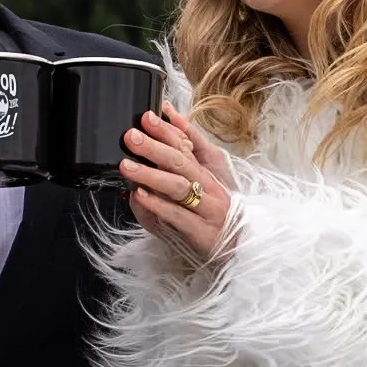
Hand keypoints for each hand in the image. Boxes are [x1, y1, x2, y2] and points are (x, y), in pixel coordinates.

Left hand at [120, 106, 233, 262]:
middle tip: (131, 136)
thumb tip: (168, 133)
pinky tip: (140, 195)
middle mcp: (208, 187)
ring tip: (127, 166)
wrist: (239, 249)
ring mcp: (205, 208)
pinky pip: (177, 215)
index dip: (166, 130)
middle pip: (180, 162)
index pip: (185, 146)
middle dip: (154, 147)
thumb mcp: (202, 185)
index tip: (147, 117)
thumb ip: (184, 161)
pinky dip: (157, 204)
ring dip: (150, 174)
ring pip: (177, 187)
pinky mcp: (200, 230)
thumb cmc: (214, 215)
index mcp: (206, 173)